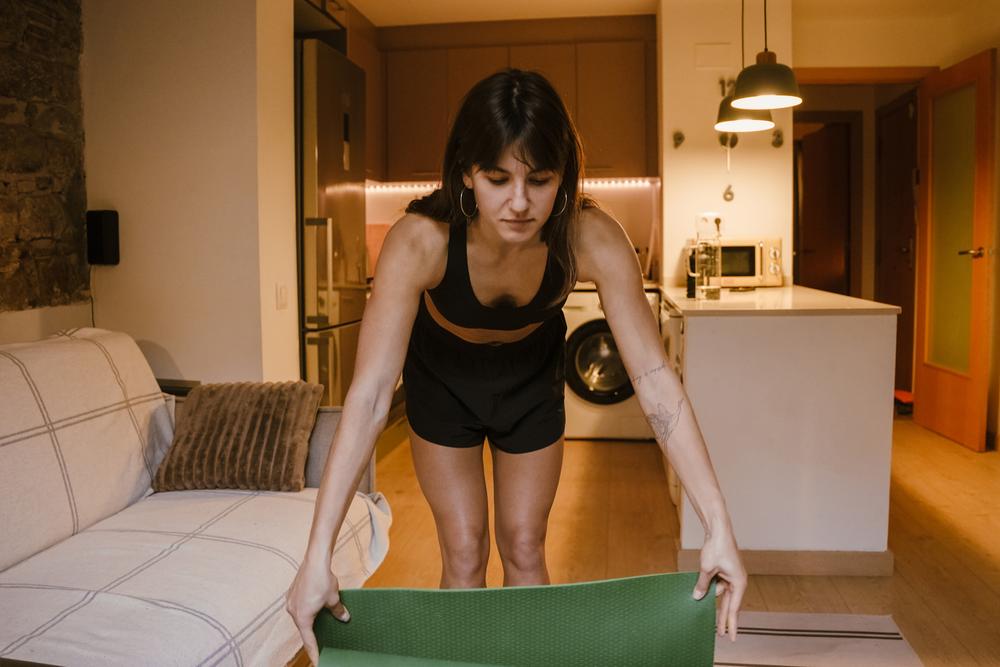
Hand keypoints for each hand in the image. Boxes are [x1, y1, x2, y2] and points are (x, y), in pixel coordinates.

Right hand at [286, 557, 350, 665]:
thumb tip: (344, 618)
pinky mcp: (292, 593)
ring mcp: (291, 601)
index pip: (308, 640)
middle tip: (320, 645)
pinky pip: (299, 607)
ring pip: (301, 617)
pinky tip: (315, 609)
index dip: (313, 652)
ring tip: (318, 627)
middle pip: (303, 628)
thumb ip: (337, 611)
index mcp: (302, 617)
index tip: (316, 661)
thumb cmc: (322, 579)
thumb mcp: (333, 599)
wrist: (315, 559)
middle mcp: (293, 610)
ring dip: (309, 622)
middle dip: (312, 636)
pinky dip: (306, 611)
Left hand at [692, 525, 746, 641]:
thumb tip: (697, 597)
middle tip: (722, 635)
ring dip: (712, 599)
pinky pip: (718, 585)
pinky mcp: (726, 572)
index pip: (733, 608)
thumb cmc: (716, 547)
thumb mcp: (706, 569)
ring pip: (721, 594)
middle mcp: (738, 581)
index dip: (731, 623)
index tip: (730, 637)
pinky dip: (711, 588)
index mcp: (738, 583)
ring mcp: (732, 576)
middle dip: (724, 619)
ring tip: (708, 599)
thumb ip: (703, 585)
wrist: (718, 529)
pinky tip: (702, 592)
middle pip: (729, 605)